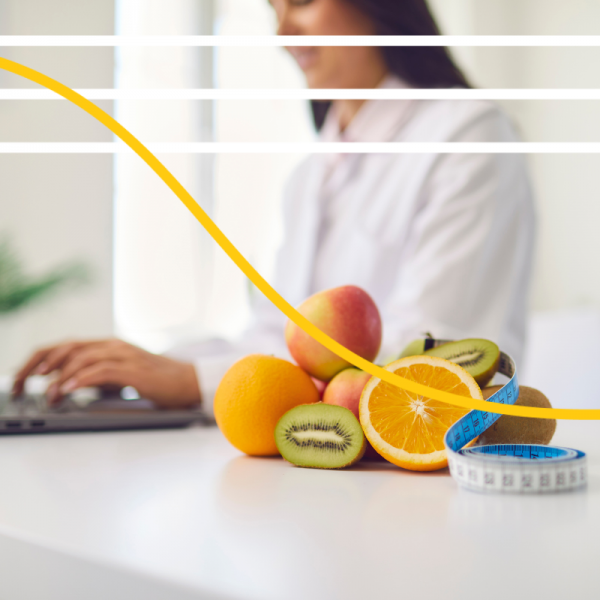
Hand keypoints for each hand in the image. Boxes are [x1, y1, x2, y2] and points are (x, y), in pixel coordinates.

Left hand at [11, 339, 200, 407]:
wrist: (188, 381)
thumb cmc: (156, 381)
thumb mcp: (120, 375)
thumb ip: (97, 375)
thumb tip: (67, 385)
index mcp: (108, 345)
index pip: (65, 345)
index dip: (40, 358)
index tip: (21, 375)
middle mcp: (113, 345)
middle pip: (67, 347)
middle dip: (38, 365)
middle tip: (20, 383)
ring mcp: (124, 355)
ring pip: (81, 357)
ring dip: (58, 376)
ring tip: (46, 394)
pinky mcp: (134, 370)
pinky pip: (100, 371)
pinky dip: (80, 379)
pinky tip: (67, 389)